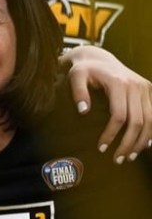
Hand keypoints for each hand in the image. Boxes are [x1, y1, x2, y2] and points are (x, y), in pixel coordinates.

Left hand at [61, 46, 151, 161]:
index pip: (119, 115)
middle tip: (117, 160)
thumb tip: (83, 112)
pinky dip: (151, 132)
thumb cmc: (84, 70)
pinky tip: (144, 145)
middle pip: (138, 121)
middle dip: (128, 143)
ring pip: (150, 121)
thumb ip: (78, 92)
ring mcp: (145, 88)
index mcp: (119, 83)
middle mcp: (136, 86)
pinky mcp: (149, 90)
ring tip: (128, 157)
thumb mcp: (75, 76)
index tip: (101, 148)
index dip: (111, 134)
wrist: (98, 58)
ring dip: (141, 141)